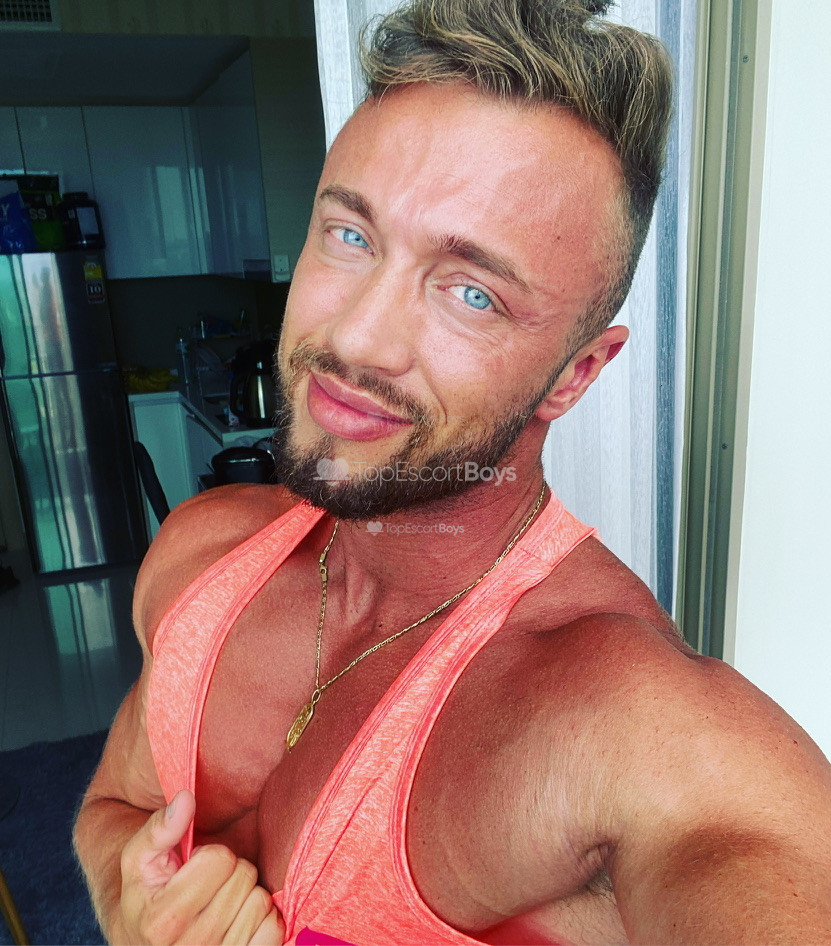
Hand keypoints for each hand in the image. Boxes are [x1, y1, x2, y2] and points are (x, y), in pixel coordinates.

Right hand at [119, 790, 283, 944]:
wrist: (146, 944)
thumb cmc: (147, 897)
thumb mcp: (138, 861)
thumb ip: (160, 829)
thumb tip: (186, 798)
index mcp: (163, 920)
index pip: (220, 859)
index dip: (210, 854)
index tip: (194, 868)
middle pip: (244, 877)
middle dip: (230, 871)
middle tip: (209, 885)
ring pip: (261, 902)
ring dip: (246, 895)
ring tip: (221, 903)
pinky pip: (275, 927)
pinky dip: (264, 918)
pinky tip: (240, 919)